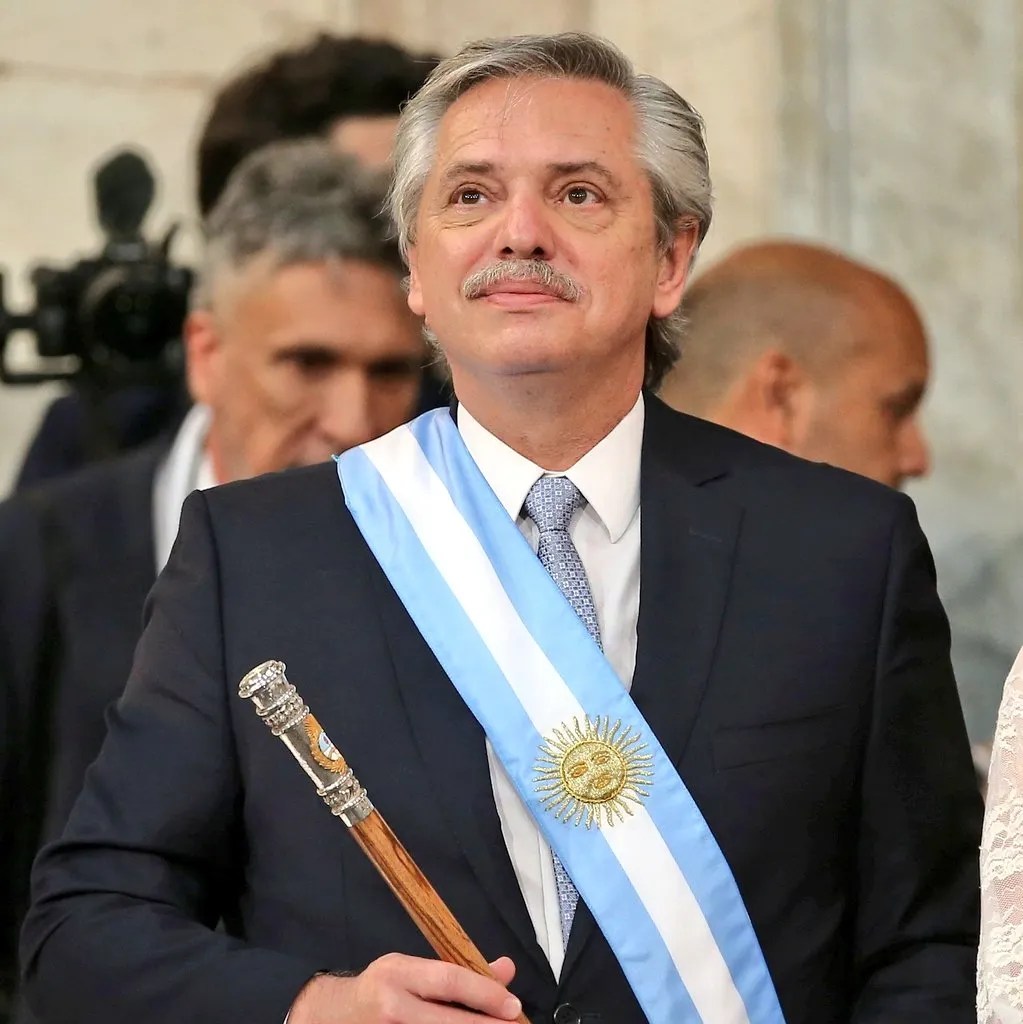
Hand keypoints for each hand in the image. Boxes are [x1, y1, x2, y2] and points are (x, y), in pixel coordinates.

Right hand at [288, 953, 522, 1022]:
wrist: (334, 1015)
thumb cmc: (381, 988)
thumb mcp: (414, 969)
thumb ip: (458, 970)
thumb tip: (506, 970)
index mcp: (399, 973)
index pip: (450, 979)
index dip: (485, 994)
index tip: (513, 1006)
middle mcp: (392, 1006)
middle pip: (449, 1021)